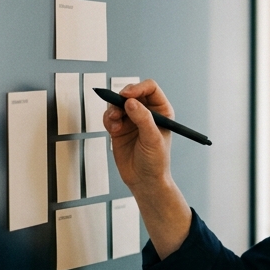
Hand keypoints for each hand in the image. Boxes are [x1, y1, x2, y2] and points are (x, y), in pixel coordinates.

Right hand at [103, 79, 191, 257]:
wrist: (144, 181)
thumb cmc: (156, 162)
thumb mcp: (152, 139)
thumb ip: (143, 119)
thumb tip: (131, 102)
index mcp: (162, 111)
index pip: (150, 88)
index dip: (138, 88)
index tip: (127, 95)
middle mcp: (147, 112)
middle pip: (131, 92)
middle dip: (122, 98)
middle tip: (117, 107)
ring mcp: (132, 119)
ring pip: (117, 103)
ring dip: (113, 110)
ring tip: (115, 123)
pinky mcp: (119, 128)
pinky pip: (109, 116)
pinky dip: (108, 119)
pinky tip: (113, 129)